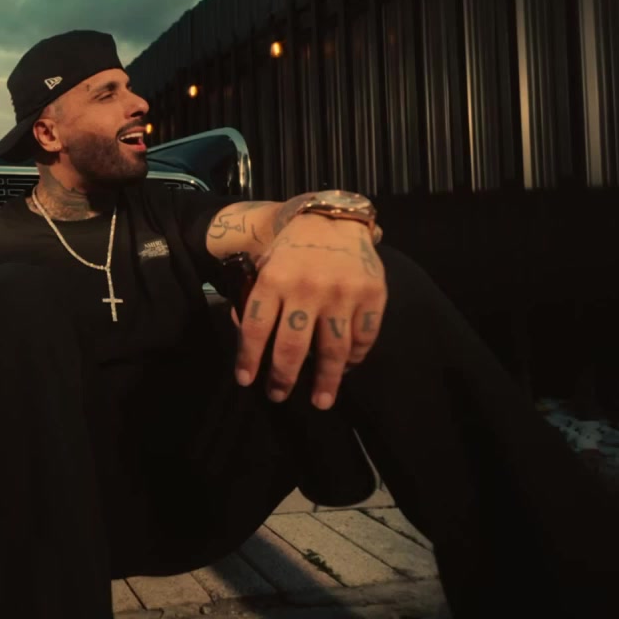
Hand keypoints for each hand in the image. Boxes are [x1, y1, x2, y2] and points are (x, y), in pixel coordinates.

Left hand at [234, 215, 386, 409]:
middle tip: (278, 396)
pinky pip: (363, 338)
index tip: (246, 381)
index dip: (249, 358)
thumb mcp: (263, 266)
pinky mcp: (372, 295)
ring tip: (321, 400)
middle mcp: (307, 288)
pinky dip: (355, 358)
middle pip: (292, 347)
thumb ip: (254, 300)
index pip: (255, 328)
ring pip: (333, 350)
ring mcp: (342, 293)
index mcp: (273, 279)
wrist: (333, 219)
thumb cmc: (291, 250)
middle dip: (283, 378)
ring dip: (326, 381)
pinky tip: (346, 368)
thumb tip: (249, 344)